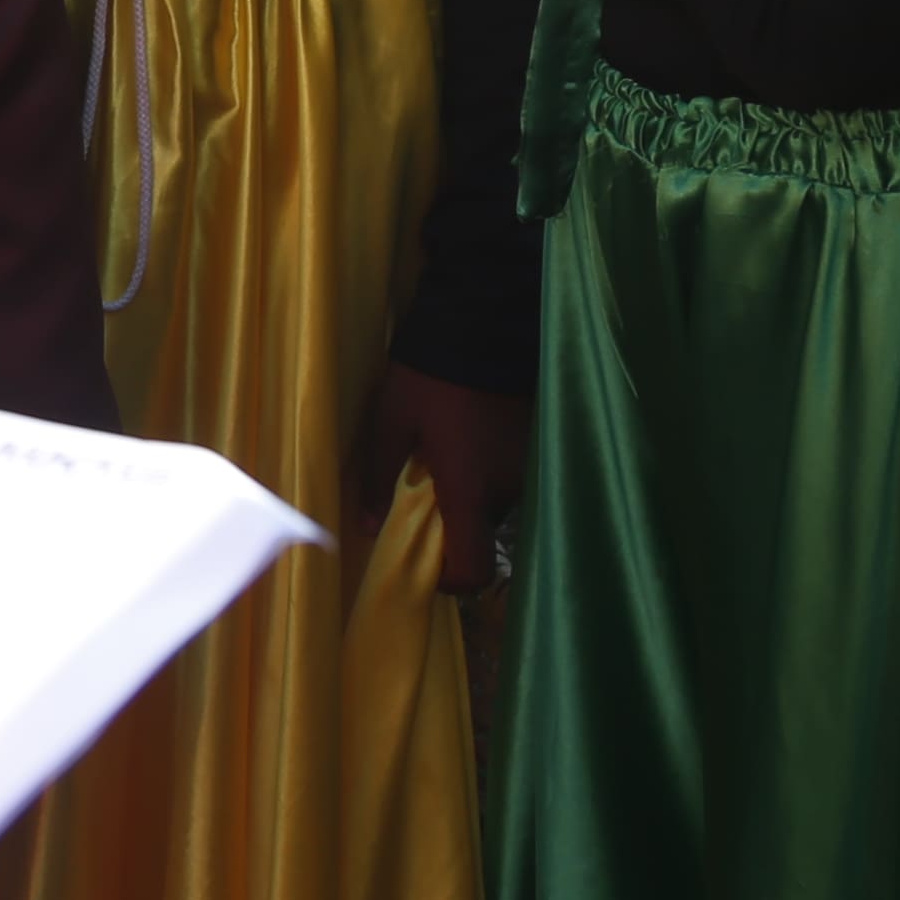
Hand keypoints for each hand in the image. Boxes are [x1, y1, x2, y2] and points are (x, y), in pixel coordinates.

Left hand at [357, 370, 532, 592]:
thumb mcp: (390, 421)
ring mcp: (526, 464)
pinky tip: (466, 440)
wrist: (482, 321)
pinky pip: (508, 475)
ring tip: (443, 458)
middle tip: (422, 494)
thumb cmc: (429, 375)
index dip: (453, 579)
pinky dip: (487, 471)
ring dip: (470, 494)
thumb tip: (366, 526)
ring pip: (495, 502)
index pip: (476, 567)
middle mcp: (506, 487)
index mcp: (470, 490)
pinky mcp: (534, 441)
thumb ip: (376, 476)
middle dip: (452, 523)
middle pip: (482, 532)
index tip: (430, 565)